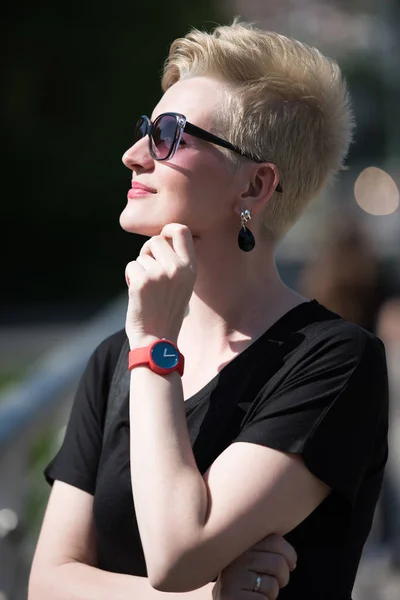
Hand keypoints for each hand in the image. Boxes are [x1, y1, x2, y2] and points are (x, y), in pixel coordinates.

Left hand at [125, 224, 196, 346]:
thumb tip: (170, 233)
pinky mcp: (141, 282)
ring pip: (141, 255)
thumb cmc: (168, 310)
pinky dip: (130, 278)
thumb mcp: (184, 284)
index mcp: (190, 268)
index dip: (168, 230)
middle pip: (156, 240)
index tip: (163, 239)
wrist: (157, 339)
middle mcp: (177, 268)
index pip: (181, 230)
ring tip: (147, 289)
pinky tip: (138, 293)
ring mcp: (158, 274)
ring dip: (139, 269)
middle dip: (148, 252)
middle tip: (149, 270)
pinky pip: (131, 266)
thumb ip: (178, 260)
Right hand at [212, 534, 296, 599]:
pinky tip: (252, 598)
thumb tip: (292, 563)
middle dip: (283, 577)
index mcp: (244, 544)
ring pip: (272, 584)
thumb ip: (268, 552)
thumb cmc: (246, 581)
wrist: (227, 599)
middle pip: (278, 562)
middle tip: (272, 582)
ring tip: (258, 591)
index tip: (289, 565)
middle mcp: (237, 556)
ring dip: (271, 593)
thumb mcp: (254, 560)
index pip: (275, 540)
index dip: (289, 555)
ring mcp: (233, 576)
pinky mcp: (232, 595)